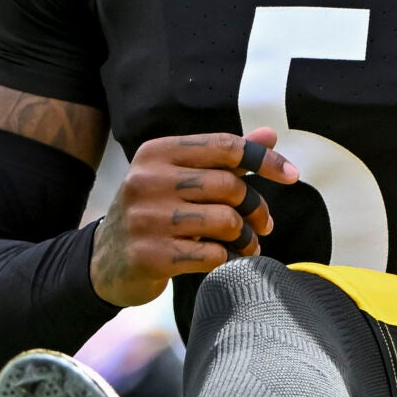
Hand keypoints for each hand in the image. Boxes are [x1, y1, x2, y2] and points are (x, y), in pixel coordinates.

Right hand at [90, 129, 296, 306]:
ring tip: (247, 245)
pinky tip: (227, 260)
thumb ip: (224, 157)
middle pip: (230, 186)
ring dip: (246, 238)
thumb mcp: (179, 177)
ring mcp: (147, 218)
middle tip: (264, 224)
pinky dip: (229, 259)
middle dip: (256, 208)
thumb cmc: (154, 213)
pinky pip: (212, 255)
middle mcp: (147, 180)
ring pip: (226, 221)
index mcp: (157, 152)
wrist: (104, 262)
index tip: (291, 174)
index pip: (225, 147)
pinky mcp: (150, 255)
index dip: (264, 159)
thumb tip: (270, 134)